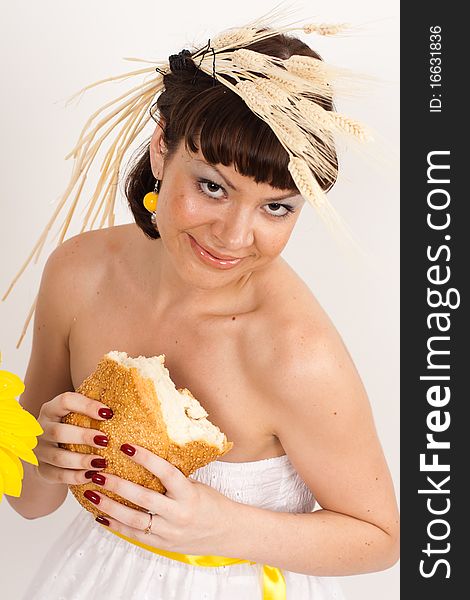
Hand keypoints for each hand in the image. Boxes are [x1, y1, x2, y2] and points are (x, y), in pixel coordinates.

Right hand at [36, 391, 113, 484]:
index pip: (66, 401)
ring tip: (102, 462)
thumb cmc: (74, 425)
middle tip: (105, 440)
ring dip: (81, 460)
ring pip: (58, 457)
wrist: (51, 450)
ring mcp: (39, 450)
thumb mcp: (79, 413)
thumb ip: (98, 406)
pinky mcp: (42, 470)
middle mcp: (41, 428)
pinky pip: (57, 475)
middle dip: (83, 436)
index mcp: (52, 408)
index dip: (87, 406)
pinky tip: (92, 476)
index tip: (109, 413)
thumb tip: (134, 391)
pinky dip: (75, 477)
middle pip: (59, 432)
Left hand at [87, 443, 235, 555]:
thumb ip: (173, 478)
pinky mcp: (163, 544)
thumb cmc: (212, 504)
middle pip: (144, 499)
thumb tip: (146, 456)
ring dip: (110, 507)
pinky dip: (116, 525)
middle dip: (118, 486)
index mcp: (190, 494)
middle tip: (99, 473)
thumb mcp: (196, 485)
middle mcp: (179, 514)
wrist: (227, 533)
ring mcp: (170, 532)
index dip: (145, 459)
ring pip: (134, 520)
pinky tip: (101, 516)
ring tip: (92, 494)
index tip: (126, 446)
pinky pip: (135, 535)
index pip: (165, 472)